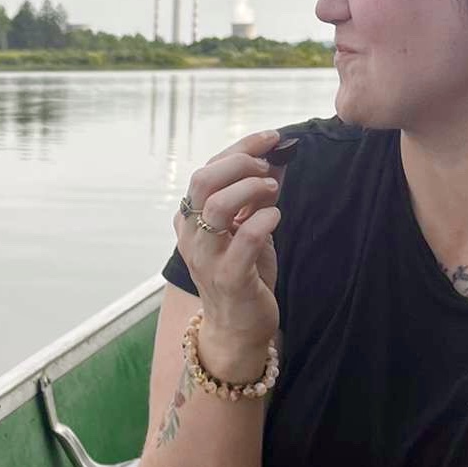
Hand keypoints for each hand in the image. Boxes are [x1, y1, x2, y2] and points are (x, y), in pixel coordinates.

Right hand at [174, 127, 286, 350]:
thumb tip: (277, 157)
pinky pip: (245, 239)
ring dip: (249, 188)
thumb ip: (256, 196)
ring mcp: (206, 256)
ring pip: (216, 206)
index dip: (240, 148)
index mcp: (190, 218)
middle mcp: (191, 234)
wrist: (239, 328)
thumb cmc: (244, 273)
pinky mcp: (228, 278)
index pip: (207, 170)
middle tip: (267, 168)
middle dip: (240, 164)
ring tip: (272, 189)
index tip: (272, 138)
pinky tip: (276, 216)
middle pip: (203, 180)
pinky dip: (264, 220)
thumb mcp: (247, 227)